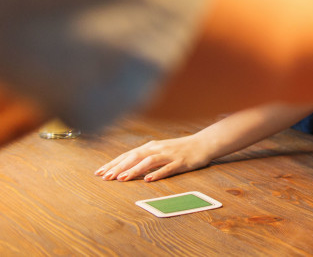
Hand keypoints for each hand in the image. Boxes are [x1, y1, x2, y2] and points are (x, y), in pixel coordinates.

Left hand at [94, 135, 212, 181]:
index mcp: (151, 146)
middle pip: (135, 157)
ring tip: (122, 178)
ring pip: (149, 162)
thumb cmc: (180, 148)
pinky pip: (168, 168)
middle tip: (105, 177)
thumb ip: (145, 157)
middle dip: (119, 167)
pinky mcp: (181, 162)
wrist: (204, 143)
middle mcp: (158, 149)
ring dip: (135, 170)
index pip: (128, 155)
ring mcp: (169, 155)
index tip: (99, 172)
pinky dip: (157, 173)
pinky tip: (148, 179)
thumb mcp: (160, 150)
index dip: (114, 163)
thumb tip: (126, 167)